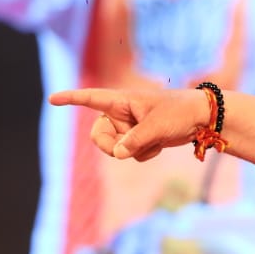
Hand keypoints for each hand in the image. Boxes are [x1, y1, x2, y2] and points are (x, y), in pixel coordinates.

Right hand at [50, 88, 212, 161]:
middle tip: (125, 149)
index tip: (52, 99)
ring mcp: (130, 128)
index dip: (71, 99)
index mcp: (122, 101)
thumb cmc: (179, 112)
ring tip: (154, 140)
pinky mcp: (140, 139)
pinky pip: (131, 154)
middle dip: (110, 146)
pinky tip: (160, 144)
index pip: (91, 98)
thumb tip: (118, 154)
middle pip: (99, 135)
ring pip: (116, 148)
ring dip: (133, 150)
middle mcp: (121, 114)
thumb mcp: (157, 126)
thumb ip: (134, 141)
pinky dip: (144, 153)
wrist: (202, 118)